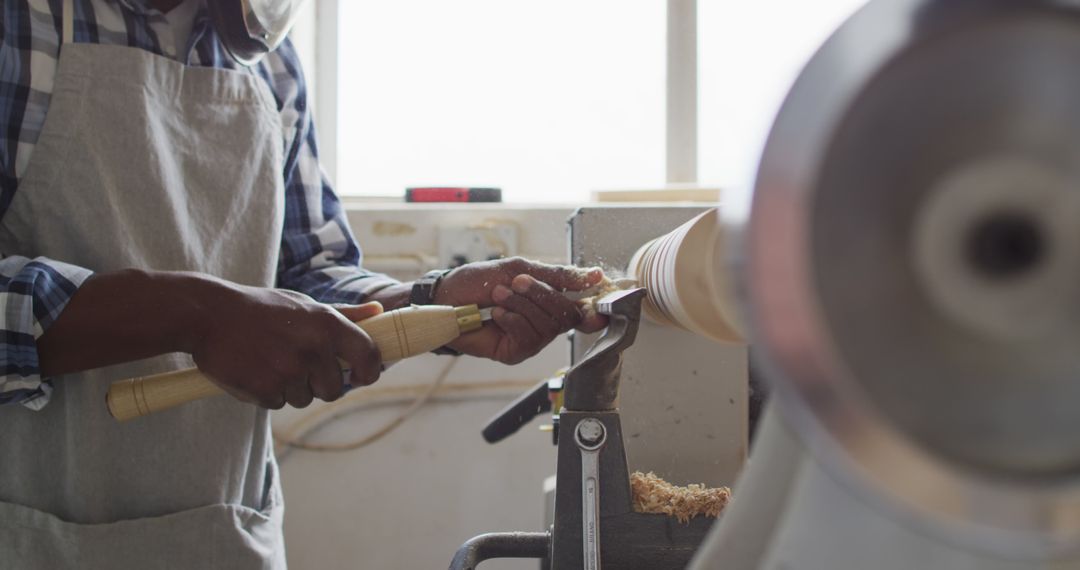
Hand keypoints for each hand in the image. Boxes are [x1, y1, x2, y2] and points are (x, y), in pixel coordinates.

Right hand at [189, 282, 383, 408]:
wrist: (207, 315)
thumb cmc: (261, 309)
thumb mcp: (304, 304)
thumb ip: (344, 314)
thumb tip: (379, 310)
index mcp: (327, 324)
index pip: (369, 357)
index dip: (370, 372)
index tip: (362, 376)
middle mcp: (313, 349)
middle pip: (334, 390)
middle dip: (319, 384)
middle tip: (297, 366)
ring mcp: (288, 372)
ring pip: (304, 399)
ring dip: (290, 389)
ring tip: (270, 362)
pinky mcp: (264, 390)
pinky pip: (277, 404)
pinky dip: (267, 393)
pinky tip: (254, 370)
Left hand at [433, 257, 607, 363]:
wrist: (445, 299)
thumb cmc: (477, 282)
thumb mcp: (518, 268)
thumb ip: (557, 275)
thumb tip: (595, 275)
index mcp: (549, 300)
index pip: (583, 308)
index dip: (595, 306)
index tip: (601, 297)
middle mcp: (544, 322)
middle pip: (568, 315)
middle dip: (542, 295)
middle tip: (516, 282)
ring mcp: (531, 339)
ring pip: (548, 325)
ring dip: (521, 305)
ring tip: (498, 295)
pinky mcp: (515, 353)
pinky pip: (528, 337)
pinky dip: (513, 320)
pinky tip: (496, 315)